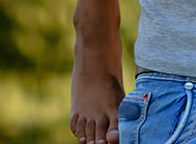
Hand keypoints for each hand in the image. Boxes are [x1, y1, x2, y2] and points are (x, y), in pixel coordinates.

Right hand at [69, 24, 125, 143]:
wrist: (95, 59)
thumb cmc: (111, 79)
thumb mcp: (120, 96)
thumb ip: (120, 116)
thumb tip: (119, 133)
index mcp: (114, 110)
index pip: (115, 133)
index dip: (114, 139)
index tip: (111, 141)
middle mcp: (99, 113)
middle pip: (99, 138)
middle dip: (100, 142)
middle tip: (101, 143)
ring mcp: (86, 111)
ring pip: (86, 134)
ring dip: (89, 140)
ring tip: (92, 142)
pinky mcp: (76, 108)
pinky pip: (74, 126)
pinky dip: (78, 132)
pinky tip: (82, 135)